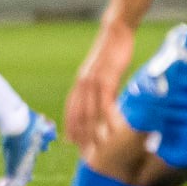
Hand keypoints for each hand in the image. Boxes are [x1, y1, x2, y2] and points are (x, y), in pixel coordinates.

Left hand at [64, 19, 135, 150]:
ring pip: (91, 113)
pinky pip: (107, 103)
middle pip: (79, 116)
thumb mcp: (100, 71)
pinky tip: (114, 130)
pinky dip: (109, 118)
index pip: (71, 110)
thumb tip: (101, 100)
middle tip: (86, 154)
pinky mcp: (107, 79)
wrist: (115, 31)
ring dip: (95, 133)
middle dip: (82, 137)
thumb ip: (97, 86)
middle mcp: (82, 84)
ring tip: (100, 149)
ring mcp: (94, 82)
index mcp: (79, 83)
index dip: (71, 127)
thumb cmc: (110, 51)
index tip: (72, 143)